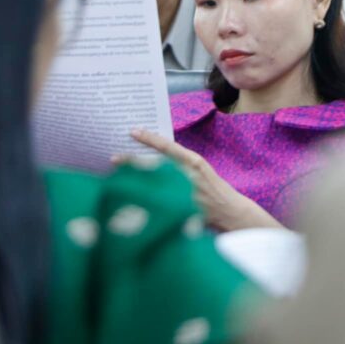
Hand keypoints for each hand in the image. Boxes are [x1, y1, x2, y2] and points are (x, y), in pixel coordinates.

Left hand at [117, 129, 283, 230]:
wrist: (231, 212)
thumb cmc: (213, 189)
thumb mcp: (198, 171)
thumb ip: (179, 164)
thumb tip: (154, 157)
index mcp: (193, 161)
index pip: (167, 146)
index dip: (149, 138)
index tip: (133, 131)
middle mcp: (189, 175)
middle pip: (155, 164)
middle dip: (132, 161)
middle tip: (113, 158)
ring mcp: (185, 191)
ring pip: (154, 181)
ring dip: (135, 178)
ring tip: (116, 175)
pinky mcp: (182, 206)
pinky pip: (159, 199)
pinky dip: (145, 196)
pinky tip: (131, 196)